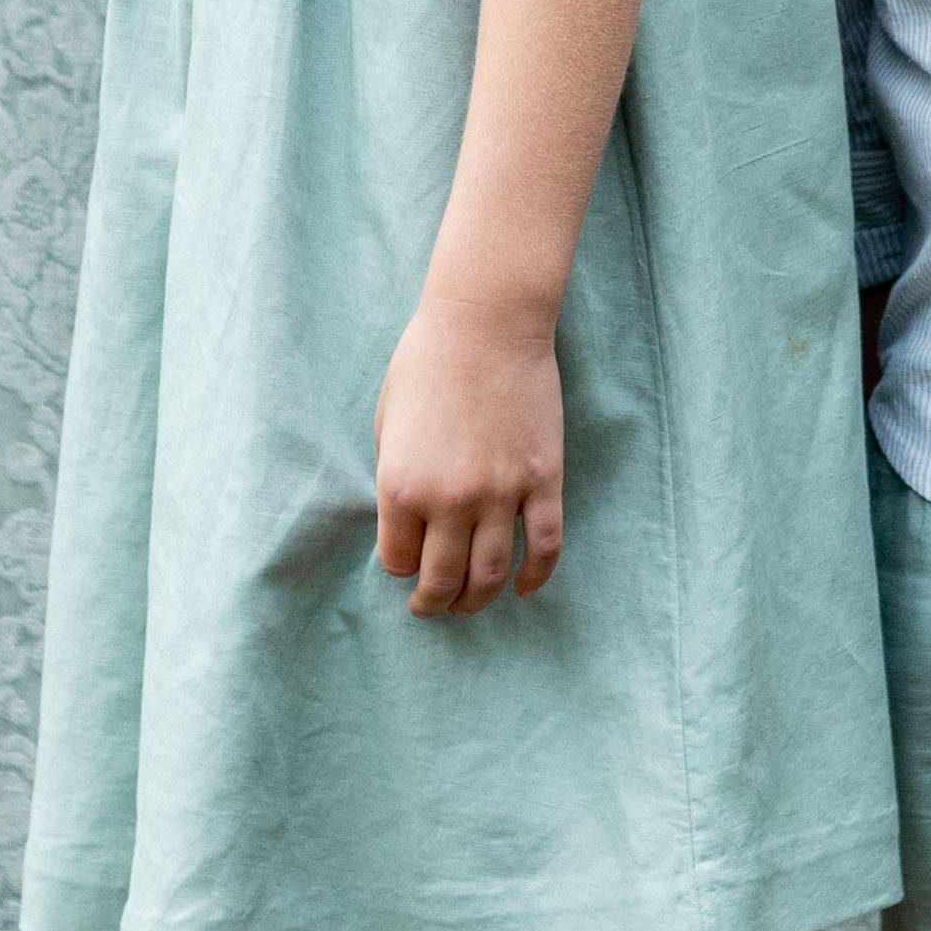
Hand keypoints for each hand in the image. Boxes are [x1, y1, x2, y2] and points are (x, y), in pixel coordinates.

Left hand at [373, 299, 564, 615]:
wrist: (486, 324)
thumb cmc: (426, 364)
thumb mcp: (388, 424)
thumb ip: (395, 480)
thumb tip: (407, 527)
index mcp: (402, 486)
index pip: (397, 560)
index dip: (400, 568)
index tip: (405, 565)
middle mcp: (449, 500)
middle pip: (442, 579)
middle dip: (434, 602)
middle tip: (432, 607)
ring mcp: (501, 493)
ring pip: (491, 574)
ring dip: (477, 600)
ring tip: (469, 604)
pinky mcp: (543, 481)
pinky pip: (543, 547)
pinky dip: (535, 577)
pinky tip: (524, 588)